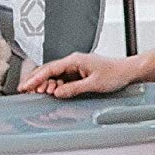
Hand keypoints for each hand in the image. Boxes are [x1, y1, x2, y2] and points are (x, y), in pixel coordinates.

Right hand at [18, 52, 134, 98]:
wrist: (128, 71)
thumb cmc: (115, 73)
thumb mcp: (94, 84)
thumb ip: (74, 89)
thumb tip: (58, 93)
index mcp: (74, 60)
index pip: (49, 69)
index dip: (35, 78)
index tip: (26, 86)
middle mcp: (73, 62)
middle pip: (49, 71)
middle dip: (36, 81)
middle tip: (26, 91)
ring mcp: (76, 68)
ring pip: (55, 76)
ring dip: (46, 85)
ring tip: (39, 94)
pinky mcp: (79, 74)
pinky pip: (63, 80)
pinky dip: (56, 87)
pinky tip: (53, 93)